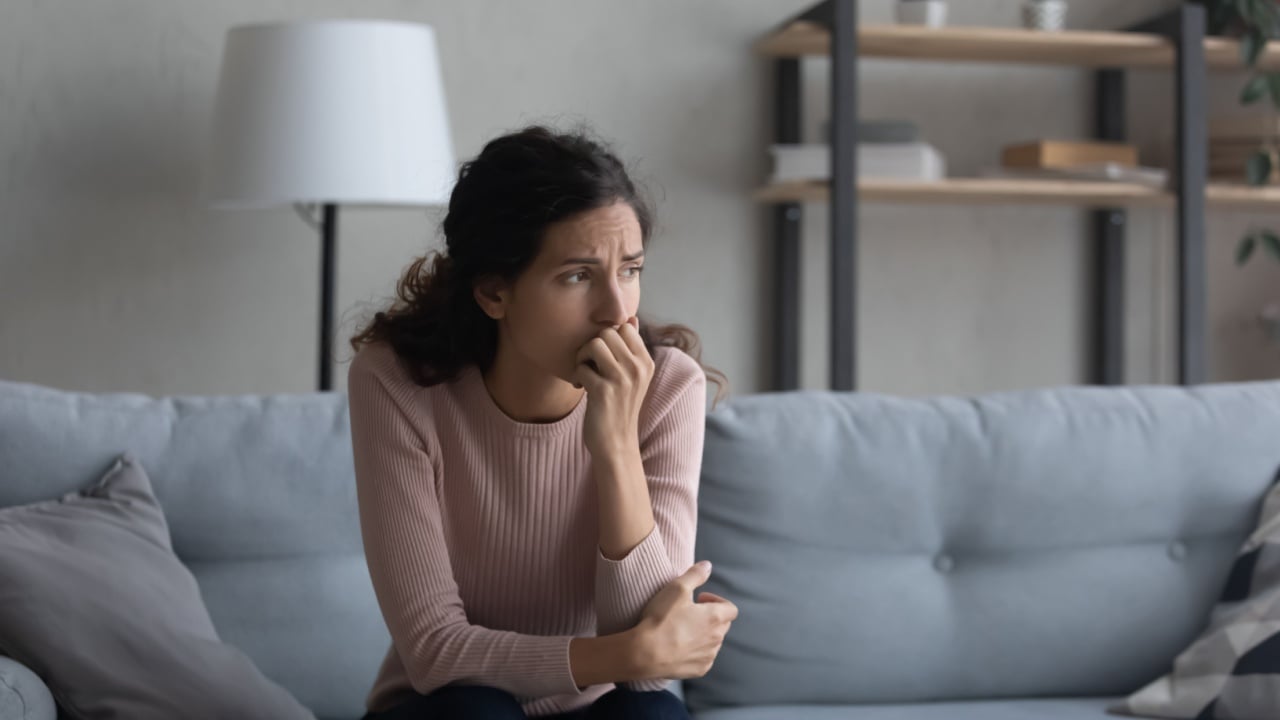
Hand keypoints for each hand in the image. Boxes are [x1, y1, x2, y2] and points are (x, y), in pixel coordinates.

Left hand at [572, 316, 654, 456]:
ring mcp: (622, 380)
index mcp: (646, 362)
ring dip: (582, 357)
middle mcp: (638, 368)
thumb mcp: (633, 376)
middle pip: (607, 332)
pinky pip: (582, 368)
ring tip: (585, 372)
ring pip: (594, 344)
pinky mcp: (604, 392)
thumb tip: (632, 318)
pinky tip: (581, 388)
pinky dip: (577, 376)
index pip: (625, 327)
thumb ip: (632, 348)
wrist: (616, 443)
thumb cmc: (620, 407)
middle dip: (592, 345)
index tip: (603, 355)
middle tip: (589, 364)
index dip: (608, 337)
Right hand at [632, 561, 737, 680]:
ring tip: (681, 629)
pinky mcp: (699, 670)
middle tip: (689, 612)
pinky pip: (704, 658)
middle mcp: (717, 638)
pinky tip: (679, 646)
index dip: (716, 601)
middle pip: (723, 625)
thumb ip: (695, 575)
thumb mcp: (676, 588)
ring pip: (713, 642)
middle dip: (710, 617)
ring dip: (703, 634)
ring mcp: (709, 656)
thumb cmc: (661, 619)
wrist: (645, 653)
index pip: (730, 609)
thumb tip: (708, 566)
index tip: (699, 599)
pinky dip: (696, 651)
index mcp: (716, 618)